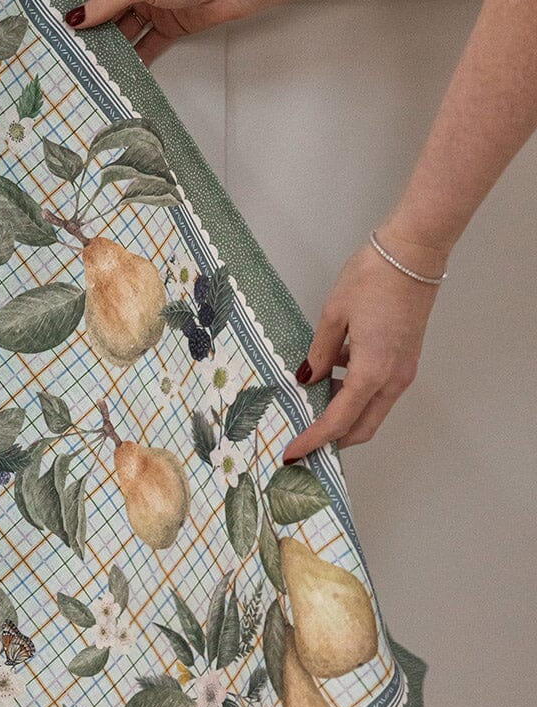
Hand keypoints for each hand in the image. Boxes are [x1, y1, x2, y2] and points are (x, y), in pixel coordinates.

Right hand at [71, 0, 264, 63]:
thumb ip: (106, 4)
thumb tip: (74, 20)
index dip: (74, 10)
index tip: (54, 34)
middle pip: (105, 15)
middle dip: (91, 35)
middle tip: (69, 60)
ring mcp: (152, 7)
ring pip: (125, 33)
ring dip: (111, 50)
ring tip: (91, 72)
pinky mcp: (169, 27)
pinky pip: (146, 46)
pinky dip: (135, 59)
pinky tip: (120, 73)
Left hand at [282, 227, 447, 460]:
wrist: (414, 252)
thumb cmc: (373, 278)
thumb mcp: (333, 315)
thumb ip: (319, 353)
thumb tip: (309, 379)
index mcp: (372, 372)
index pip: (338, 421)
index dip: (314, 440)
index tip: (292, 454)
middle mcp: (393, 379)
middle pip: (361, 427)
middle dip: (333, 440)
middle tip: (303, 443)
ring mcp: (403, 370)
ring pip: (371, 411)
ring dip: (344, 416)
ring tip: (310, 409)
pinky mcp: (405, 359)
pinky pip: (378, 389)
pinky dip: (354, 394)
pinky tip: (330, 376)